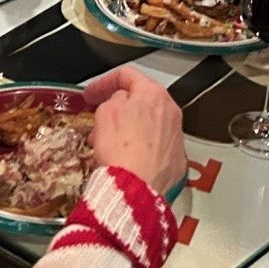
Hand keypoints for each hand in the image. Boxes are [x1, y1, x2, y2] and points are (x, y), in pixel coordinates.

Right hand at [86, 67, 186, 194]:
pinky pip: (156, 147)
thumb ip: (112, 100)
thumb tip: (118, 102)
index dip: (103, 83)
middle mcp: (171, 111)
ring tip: (110, 144)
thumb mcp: (104, 114)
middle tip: (99, 118)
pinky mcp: (177, 160)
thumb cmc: (120, 151)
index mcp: (153, 94)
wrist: (136, 191)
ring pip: (150, 124)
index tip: (91, 94)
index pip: (127, 76)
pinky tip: (127, 160)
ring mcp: (176, 136)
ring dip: (130, 129)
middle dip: (118, 108)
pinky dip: (142, 148)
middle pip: (142, 100)